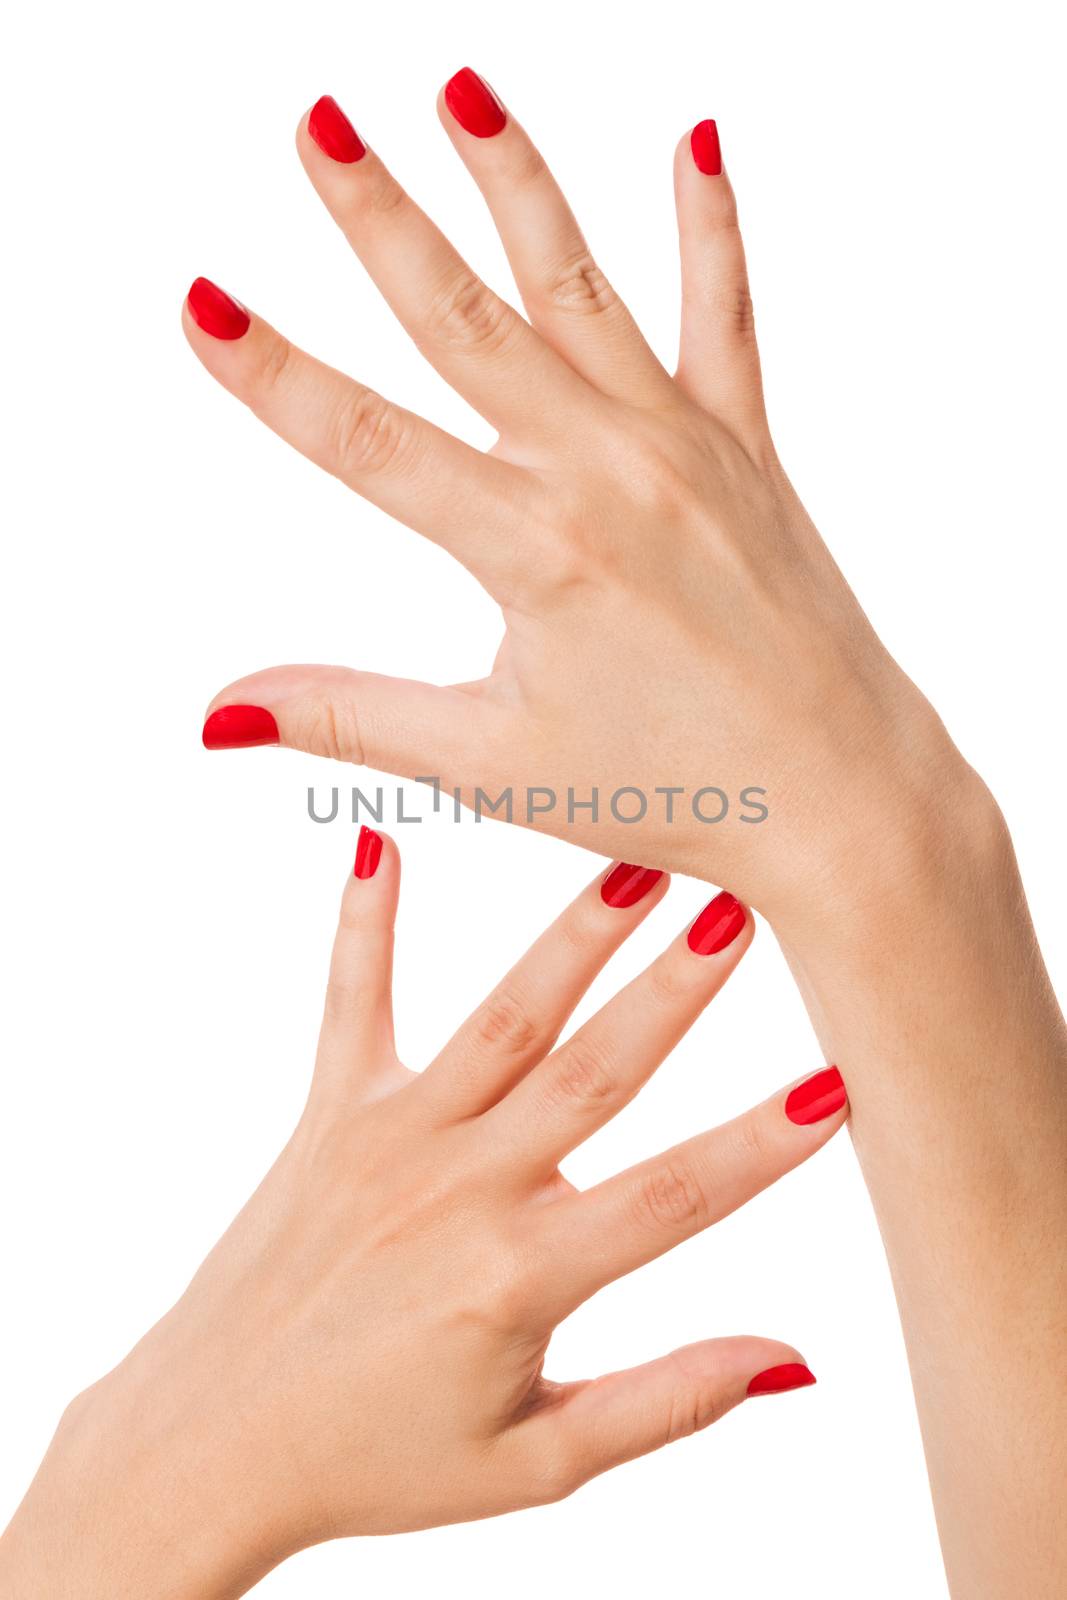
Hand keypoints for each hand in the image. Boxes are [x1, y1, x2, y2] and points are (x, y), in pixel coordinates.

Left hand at [2, 836, 846, 1594]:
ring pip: (502, 1021)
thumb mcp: (533, 1464)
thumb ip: (664, 1403)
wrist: (209, 1446)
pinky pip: (352, 1004)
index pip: (673, 1199)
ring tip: (633, 863)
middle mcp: (459, 1189)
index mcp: (519, 1277)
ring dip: (572, 939)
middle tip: (740, 906)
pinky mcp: (331, 1113)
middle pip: (593, 1074)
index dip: (763, 1147)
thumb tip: (794, 1363)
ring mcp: (390, 1139)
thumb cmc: (379, 1462)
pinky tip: (379, 841)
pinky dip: (365, 924)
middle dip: (676, 990)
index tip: (837, 1083)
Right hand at [186, 76, 981, 931]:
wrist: (840, 795)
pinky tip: (694, 138)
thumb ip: (350, 720)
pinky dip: (711, 227)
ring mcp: (684, 446)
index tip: (199, 302)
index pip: (368, 443)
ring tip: (457, 90)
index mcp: (536, 552)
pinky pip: (727, 315)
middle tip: (316, 120)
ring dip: (516, 182)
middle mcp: (606, 472)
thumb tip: (217, 715)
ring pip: (580, 287)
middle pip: (465, 321)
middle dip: (378, 216)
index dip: (271, 374)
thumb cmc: (673, 793)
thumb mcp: (494, 765)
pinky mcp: (747, 446)